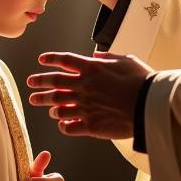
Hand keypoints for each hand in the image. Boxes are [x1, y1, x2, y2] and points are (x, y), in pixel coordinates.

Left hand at [27, 52, 154, 139]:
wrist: (150, 106)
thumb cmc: (142, 81)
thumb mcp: (126, 60)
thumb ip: (108, 57)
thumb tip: (95, 55)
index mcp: (92, 68)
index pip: (64, 60)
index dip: (51, 59)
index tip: (41, 60)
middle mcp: (84, 86)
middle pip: (54, 83)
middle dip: (39, 82)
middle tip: (30, 83)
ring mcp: (85, 106)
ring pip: (56, 105)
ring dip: (46, 103)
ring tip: (38, 102)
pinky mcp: (90, 125)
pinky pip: (68, 126)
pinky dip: (62, 123)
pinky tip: (61, 122)